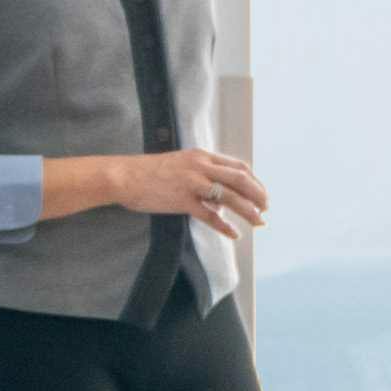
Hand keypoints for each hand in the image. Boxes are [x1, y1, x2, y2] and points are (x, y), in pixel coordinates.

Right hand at [65, 146, 272, 245]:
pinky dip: (224, 226)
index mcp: (201, 156)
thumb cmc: (149, 172)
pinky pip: (210, 215)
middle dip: (258, 194)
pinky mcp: (183, 200)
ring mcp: (193, 183)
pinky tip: (234, 234)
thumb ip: (200, 173)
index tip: (261, 192)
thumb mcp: (179, 163)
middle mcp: (201, 166)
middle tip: (267, 207)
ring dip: (248, 210)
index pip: (237, 165)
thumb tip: (217, 192)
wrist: (124, 176)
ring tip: (259, 221)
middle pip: (240, 179)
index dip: (254, 180)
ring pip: (230, 196)